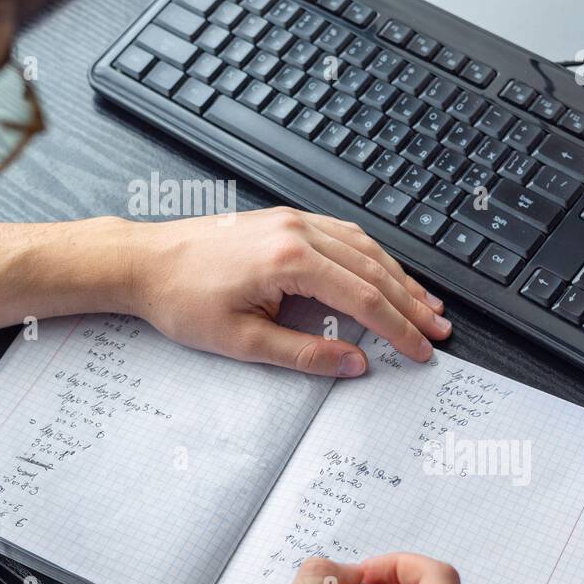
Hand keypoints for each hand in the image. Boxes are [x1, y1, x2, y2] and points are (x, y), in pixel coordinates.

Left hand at [126, 206, 450, 376]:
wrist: (144, 261)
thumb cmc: (181, 299)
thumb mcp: (241, 342)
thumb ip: (303, 354)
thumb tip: (353, 364)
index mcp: (289, 259)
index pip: (363, 298)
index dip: (398, 328)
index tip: (421, 350)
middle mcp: (297, 230)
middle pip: (373, 269)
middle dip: (411, 303)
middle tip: (439, 330)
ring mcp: (291, 219)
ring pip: (364, 246)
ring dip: (398, 277)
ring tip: (425, 305)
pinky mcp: (283, 219)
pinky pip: (343, 234)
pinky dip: (372, 256)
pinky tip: (384, 272)